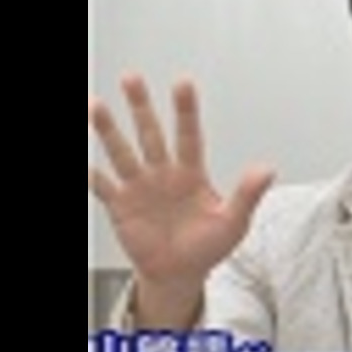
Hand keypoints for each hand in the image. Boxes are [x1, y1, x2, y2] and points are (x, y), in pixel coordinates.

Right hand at [88, 74, 273, 326]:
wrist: (180, 274)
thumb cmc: (208, 246)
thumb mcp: (234, 222)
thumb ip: (247, 195)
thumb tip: (267, 170)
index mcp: (191, 173)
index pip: (189, 136)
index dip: (186, 111)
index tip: (182, 83)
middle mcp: (162, 174)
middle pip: (150, 134)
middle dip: (141, 107)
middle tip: (132, 78)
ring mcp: (139, 188)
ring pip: (122, 153)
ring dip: (108, 131)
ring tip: (95, 105)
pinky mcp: (120, 206)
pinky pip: (103, 187)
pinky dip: (91, 175)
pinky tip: (83, 163)